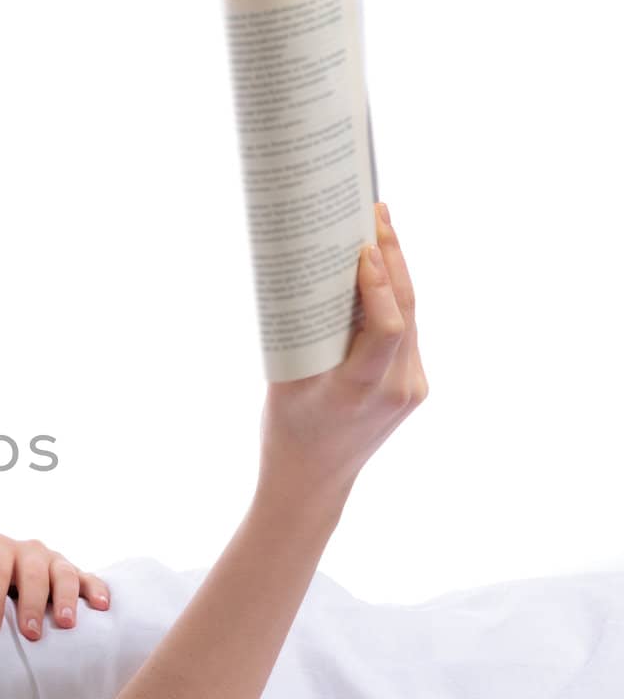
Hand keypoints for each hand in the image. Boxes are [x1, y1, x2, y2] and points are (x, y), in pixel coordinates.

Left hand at [0, 533, 110, 640]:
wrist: (4, 574)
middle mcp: (27, 549)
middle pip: (31, 573)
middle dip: (31, 603)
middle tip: (31, 634)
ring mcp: (53, 559)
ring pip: (63, 573)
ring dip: (66, 598)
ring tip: (67, 624)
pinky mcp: (75, 571)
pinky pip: (90, 577)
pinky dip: (97, 589)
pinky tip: (102, 607)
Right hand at [258, 201, 428, 505]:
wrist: (312, 483)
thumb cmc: (286, 431)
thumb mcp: (285, 381)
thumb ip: (305, 333)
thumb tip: (308, 274)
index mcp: (360, 390)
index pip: (388, 325)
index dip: (381, 282)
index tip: (364, 246)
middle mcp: (397, 388)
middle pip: (407, 310)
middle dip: (393, 257)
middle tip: (377, 215)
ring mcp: (412, 388)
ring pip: (411, 317)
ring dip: (397, 273)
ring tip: (379, 231)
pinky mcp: (414, 386)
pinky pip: (407, 333)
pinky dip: (394, 300)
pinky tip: (381, 273)